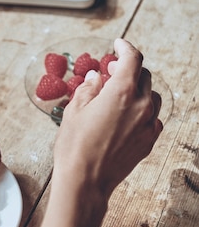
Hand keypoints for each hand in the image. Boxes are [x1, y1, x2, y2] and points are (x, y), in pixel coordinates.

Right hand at [54, 38, 162, 197]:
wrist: (85, 182)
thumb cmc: (75, 147)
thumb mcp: (73, 112)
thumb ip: (88, 89)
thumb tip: (95, 78)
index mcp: (120, 92)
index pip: (132, 59)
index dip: (125, 47)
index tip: (118, 45)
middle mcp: (140, 105)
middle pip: (143, 76)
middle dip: (128, 70)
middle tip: (110, 72)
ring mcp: (148, 124)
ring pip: (151, 96)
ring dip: (137, 90)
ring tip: (118, 96)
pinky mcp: (149, 140)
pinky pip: (152, 118)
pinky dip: (142, 111)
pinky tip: (125, 117)